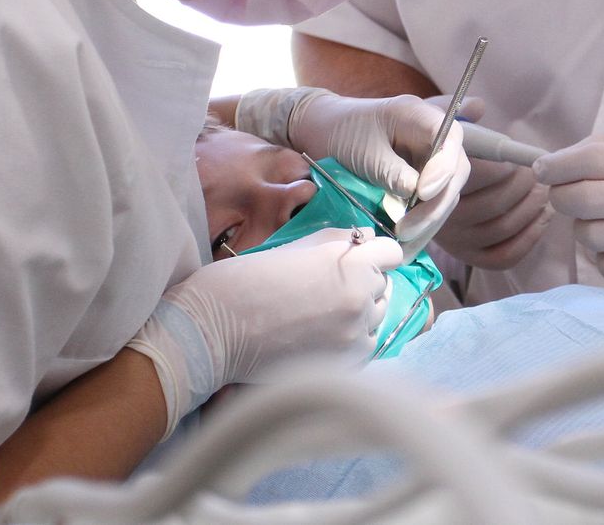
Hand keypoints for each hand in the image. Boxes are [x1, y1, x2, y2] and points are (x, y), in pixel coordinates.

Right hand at [126, 228, 400, 438]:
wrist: (212, 330)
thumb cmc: (246, 280)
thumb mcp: (296, 247)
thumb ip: (337, 241)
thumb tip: (366, 239)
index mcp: (349, 261)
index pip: (391, 253)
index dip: (375, 254)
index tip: (361, 259)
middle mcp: (360, 296)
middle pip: (382, 285)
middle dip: (363, 282)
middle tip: (327, 288)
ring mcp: (355, 333)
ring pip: (377, 317)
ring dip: (359, 313)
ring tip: (322, 314)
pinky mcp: (344, 364)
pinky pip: (367, 346)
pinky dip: (352, 341)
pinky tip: (323, 337)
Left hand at [236, 88, 469, 259]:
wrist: (321, 134)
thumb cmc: (339, 133)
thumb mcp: (362, 151)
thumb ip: (392, 171)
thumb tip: (417, 196)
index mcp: (418, 116)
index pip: (451, 138)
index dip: (444, 166)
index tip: (423, 193)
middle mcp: (431, 138)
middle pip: (455, 171)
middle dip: (435, 205)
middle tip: (405, 230)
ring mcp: (428, 160)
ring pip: (445, 194)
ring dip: (428, 223)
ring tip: (401, 246)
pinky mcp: (420, 181)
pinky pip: (430, 205)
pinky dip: (420, 227)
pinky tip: (404, 246)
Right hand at [419, 96, 549, 268]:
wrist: (404, 175)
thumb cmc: (426, 140)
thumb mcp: (433, 117)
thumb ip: (454, 110)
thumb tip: (478, 107)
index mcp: (432, 178)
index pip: (476, 175)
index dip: (508, 167)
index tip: (526, 159)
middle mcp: (440, 214)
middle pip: (496, 203)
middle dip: (525, 184)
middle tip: (536, 171)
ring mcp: (452, 239)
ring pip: (503, 228)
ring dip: (533, 207)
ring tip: (543, 188)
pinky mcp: (465, 255)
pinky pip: (503, 256)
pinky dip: (529, 239)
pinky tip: (543, 217)